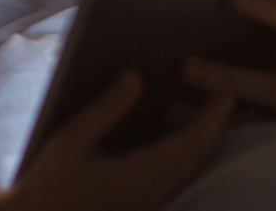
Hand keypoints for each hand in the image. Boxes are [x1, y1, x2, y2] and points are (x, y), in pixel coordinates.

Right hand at [6, 72, 232, 210]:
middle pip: (196, 159)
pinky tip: (168, 138)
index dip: (211, 118)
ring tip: (196, 111)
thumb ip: (105, 108)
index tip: (226, 93)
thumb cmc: (49, 182)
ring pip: (187, 171)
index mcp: (138, 174)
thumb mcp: (71, 138)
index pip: (188, 144)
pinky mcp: (140, 207)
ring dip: (197, 141)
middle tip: (221, 95)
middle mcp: (151, 193)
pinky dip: (182, 155)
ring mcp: (147, 204)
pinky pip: (174, 178)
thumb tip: (135, 77)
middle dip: (213, 127)